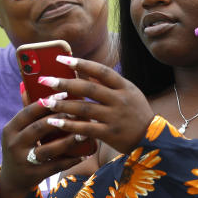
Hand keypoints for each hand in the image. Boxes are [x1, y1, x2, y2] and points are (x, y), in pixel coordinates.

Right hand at [0, 96, 87, 197]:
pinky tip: (85, 153)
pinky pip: (56, 166)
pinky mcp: (34, 174)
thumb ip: (29, 110)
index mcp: (10, 129)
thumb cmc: (22, 145)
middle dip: (61, 119)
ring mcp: (23, 161)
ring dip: (68, 140)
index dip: (47, 102)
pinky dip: (71, 159)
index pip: (28, 112)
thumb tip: (29, 82)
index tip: (65, 93)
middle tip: (80, 111)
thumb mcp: (19, 129)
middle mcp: (14, 145)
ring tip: (85, 132)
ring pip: (48, 149)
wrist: (13, 179)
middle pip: (39, 128)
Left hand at [31, 56, 155, 156]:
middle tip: (45, 80)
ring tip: (45, 102)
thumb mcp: (130, 93)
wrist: (152, 138)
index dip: (81, 64)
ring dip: (63, 104)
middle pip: (89, 88)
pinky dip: (69, 125)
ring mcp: (115, 117)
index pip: (101, 71)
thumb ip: (110, 84)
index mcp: (125, 86)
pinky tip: (55, 122)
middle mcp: (120, 100)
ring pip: (84, 108)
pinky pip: (86, 128)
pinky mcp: (110, 134)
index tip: (62, 58)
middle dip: (65, 83)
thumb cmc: (137, 113)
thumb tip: (86, 71)